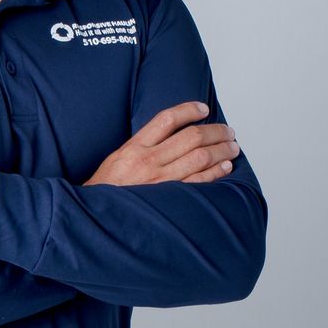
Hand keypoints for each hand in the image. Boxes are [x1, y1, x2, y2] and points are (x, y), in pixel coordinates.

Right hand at [86, 100, 239, 186]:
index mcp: (133, 148)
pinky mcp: (168, 198)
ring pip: (200, 157)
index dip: (189, 110)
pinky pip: (199, 182)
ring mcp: (160, 181)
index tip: (204, 109)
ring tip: (232, 146)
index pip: (167, 119)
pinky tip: (225, 166)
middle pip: (191, 137)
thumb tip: (169, 136)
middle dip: (215, 131)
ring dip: (221, 150)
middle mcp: (148, 161)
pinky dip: (216, 172)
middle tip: (228, 131)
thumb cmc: (106, 190)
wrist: (96, 217)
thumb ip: (141, 147)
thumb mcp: (116, 160)